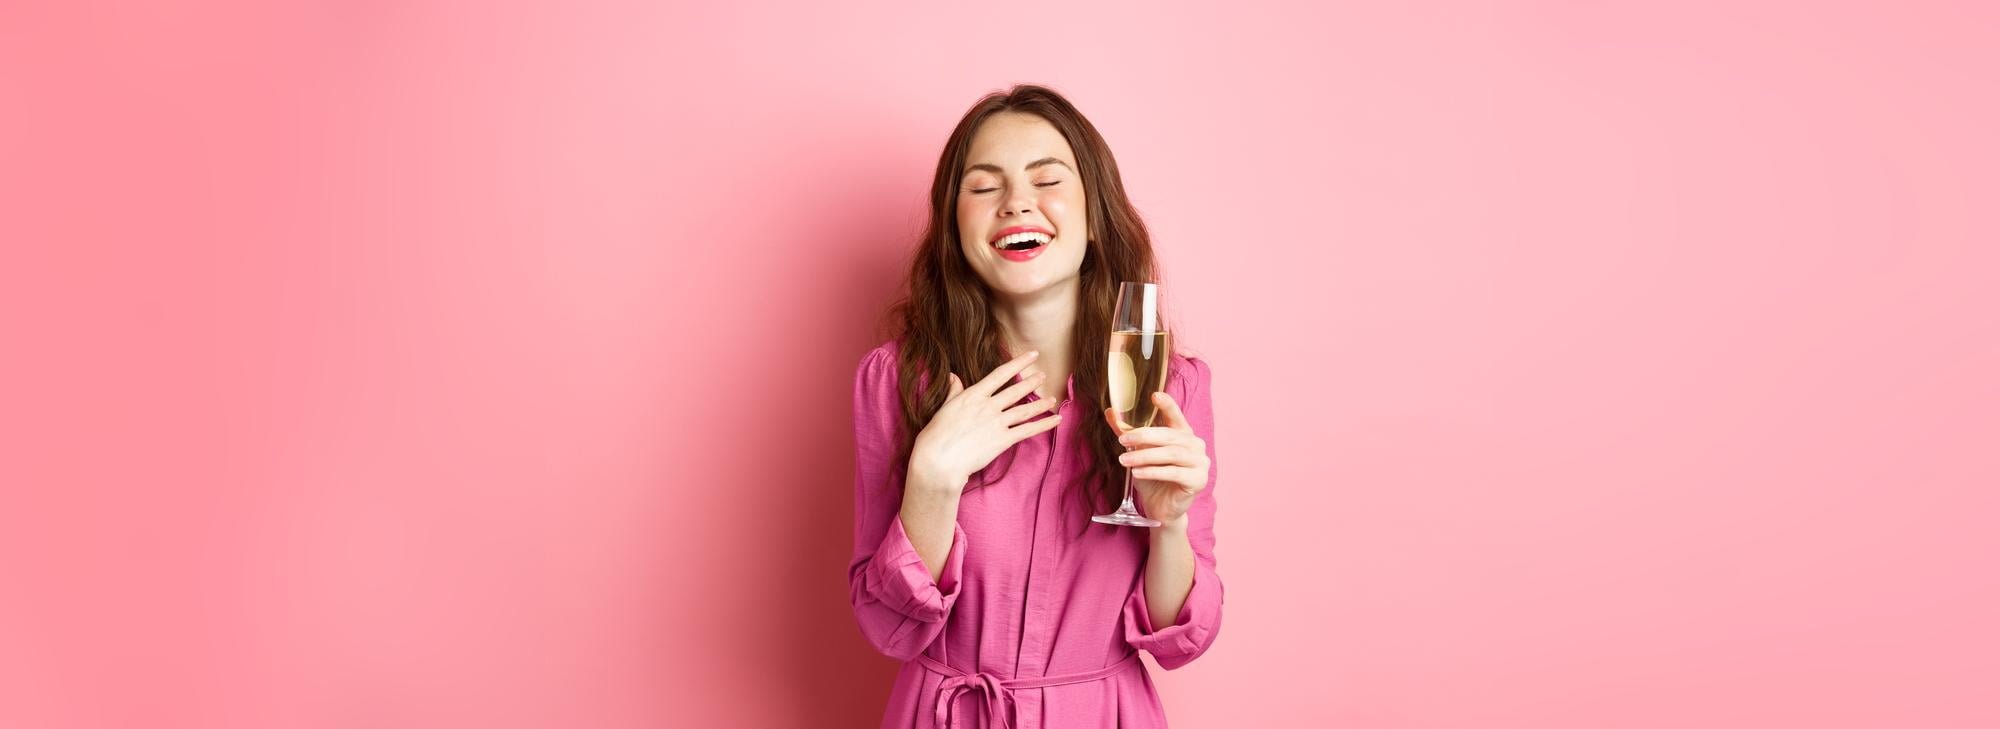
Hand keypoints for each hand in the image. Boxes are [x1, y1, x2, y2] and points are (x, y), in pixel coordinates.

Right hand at [909, 350, 1062, 491]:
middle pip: (1015, 391)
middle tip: (1043, 376)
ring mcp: (997, 423)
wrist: (939, 460)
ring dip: (1040, 403)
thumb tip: (953, 375)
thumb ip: (953, 391)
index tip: (1032, 355)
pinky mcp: (1003, 440)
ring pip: (1024, 409)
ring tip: (1052, 398)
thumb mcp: (944, 408)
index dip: (1018, 363)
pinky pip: (1028, 430)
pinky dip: (1044, 424)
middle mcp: (988, 406)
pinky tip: (1056, 419)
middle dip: (1031, 382)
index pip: (1000, 374)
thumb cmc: (936, 436)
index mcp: (973, 395)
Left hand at [1104, 391, 1208, 526]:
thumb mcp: (1138, 452)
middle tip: (1122, 439)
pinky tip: (1137, 472)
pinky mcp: (1198, 480)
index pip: (1176, 416)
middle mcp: (1196, 446)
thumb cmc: (1151, 478)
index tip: (1154, 395)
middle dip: (1144, 435)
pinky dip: (1153, 471)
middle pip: (1170, 436)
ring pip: (1172, 454)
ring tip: (1124, 459)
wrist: (1160, 508)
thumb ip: (1128, 432)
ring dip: (1145, 455)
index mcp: (1183, 434)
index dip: (1167, 405)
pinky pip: (1174, 472)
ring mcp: (1200, 463)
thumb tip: (1110, 411)